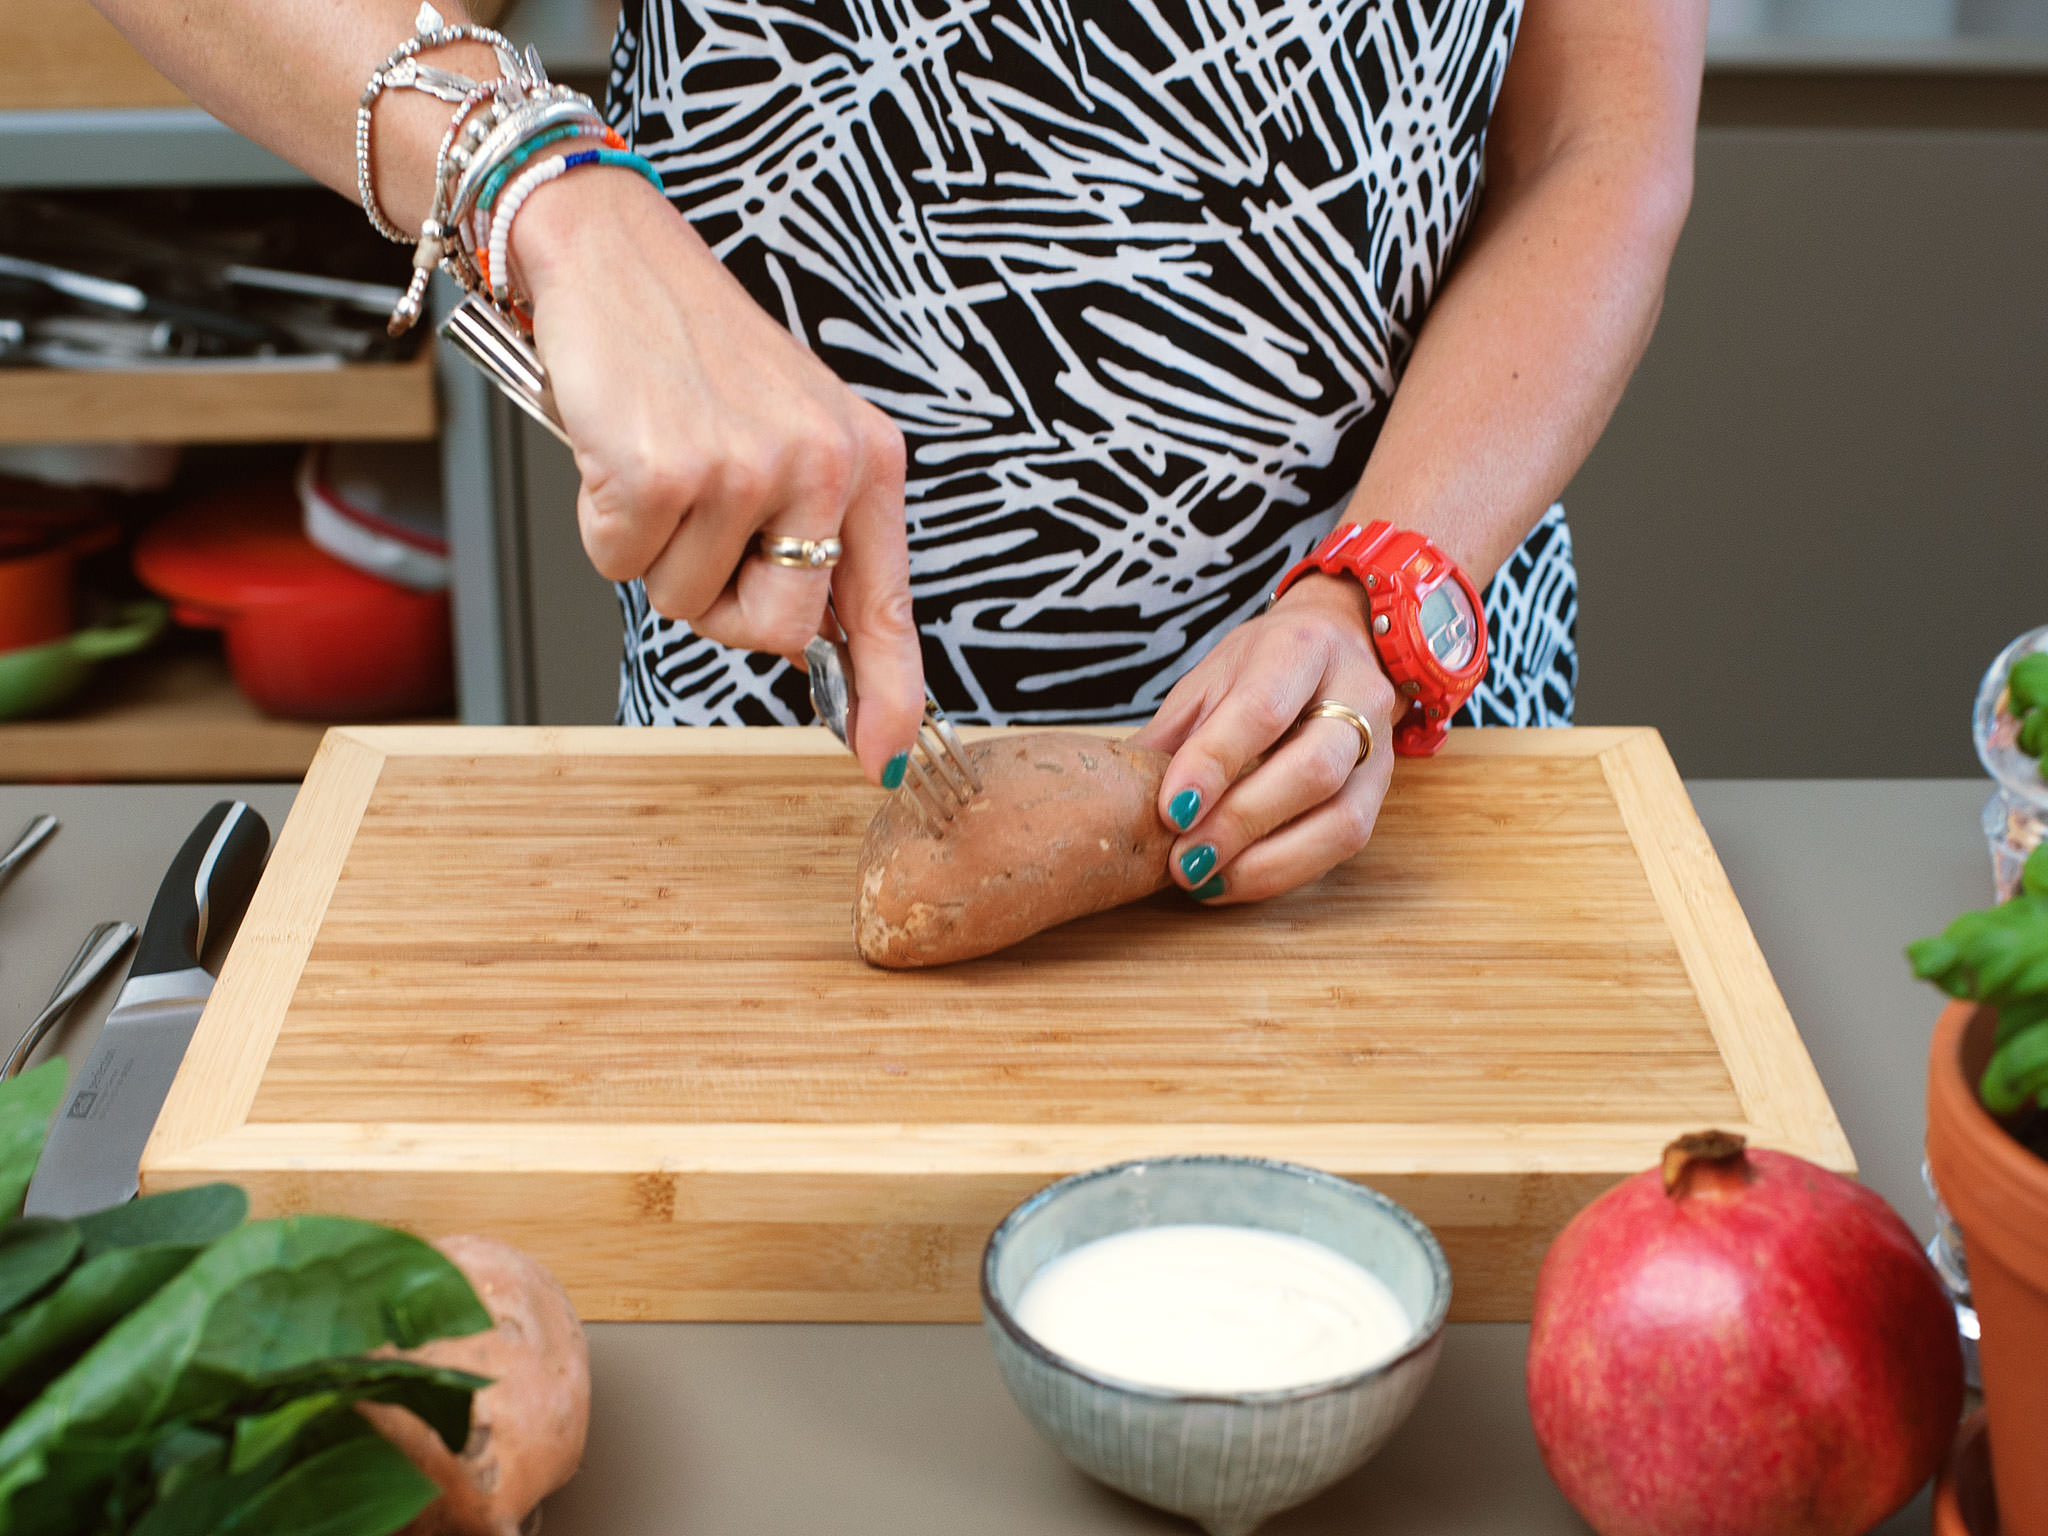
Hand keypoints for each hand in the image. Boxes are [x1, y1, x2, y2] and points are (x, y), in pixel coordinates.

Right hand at [509, 166, 922, 782]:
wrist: (615, 257)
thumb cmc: (695, 354)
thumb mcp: (789, 434)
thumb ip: (814, 535)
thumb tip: (815, 650)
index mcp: (864, 462)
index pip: (886, 606)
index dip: (888, 692)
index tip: (887, 754)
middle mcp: (821, 465)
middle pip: (778, 631)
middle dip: (724, 606)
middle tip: (698, 528)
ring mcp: (746, 469)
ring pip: (690, 602)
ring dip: (655, 552)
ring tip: (657, 466)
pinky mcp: (665, 472)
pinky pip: (623, 565)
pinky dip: (603, 524)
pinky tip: (617, 453)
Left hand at [1127, 573, 1397, 903]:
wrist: (1338, 647)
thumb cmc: (1262, 665)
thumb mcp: (1210, 678)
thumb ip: (1173, 734)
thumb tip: (1113, 796)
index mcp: (1301, 649)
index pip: (1263, 710)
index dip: (1214, 764)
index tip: (1170, 811)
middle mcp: (1355, 695)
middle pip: (1313, 769)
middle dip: (1241, 823)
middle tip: (1182, 860)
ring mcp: (1379, 749)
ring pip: (1341, 819)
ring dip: (1267, 863)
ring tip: (1204, 879)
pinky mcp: (1380, 794)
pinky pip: (1341, 845)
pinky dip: (1282, 872)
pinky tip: (1231, 879)